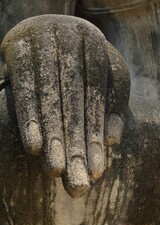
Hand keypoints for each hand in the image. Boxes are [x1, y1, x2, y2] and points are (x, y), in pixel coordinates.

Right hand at [1, 15, 129, 196]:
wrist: (48, 25)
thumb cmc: (80, 54)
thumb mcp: (104, 72)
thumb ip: (113, 103)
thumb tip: (113, 140)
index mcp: (96, 47)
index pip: (98, 99)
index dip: (97, 136)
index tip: (97, 171)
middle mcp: (70, 42)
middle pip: (75, 102)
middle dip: (76, 144)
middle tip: (78, 183)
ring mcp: (43, 43)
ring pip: (49, 99)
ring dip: (53, 137)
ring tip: (56, 171)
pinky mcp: (19, 50)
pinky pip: (24, 88)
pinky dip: (29, 118)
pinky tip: (33, 147)